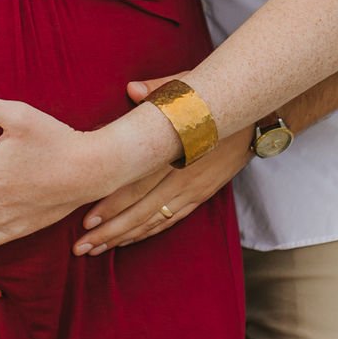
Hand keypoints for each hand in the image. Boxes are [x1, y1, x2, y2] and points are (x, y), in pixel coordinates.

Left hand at [72, 77, 253, 253]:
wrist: (256, 120)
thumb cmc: (216, 101)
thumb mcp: (190, 89)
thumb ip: (159, 90)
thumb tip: (131, 89)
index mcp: (177, 152)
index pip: (138, 184)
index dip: (111, 203)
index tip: (86, 219)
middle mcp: (184, 177)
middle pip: (141, 210)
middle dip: (109, 230)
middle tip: (80, 246)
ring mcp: (194, 190)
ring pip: (154, 220)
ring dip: (124, 236)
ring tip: (96, 249)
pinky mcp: (202, 195)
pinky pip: (171, 220)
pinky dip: (147, 232)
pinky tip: (127, 240)